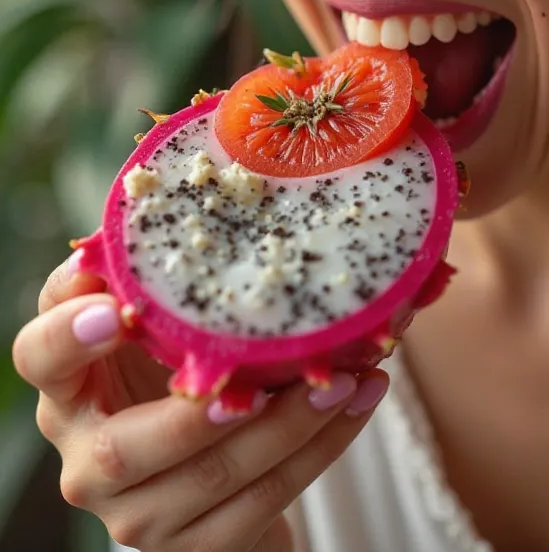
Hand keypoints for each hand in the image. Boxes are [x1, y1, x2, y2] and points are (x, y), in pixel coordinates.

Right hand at [12, 255, 387, 550]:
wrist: (208, 475)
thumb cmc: (175, 368)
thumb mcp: (158, 321)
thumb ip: (155, 269)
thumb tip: (180, 186)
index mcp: (68, 387)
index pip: (37, 357)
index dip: (69, 335)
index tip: (118, 309)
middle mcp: (87, 460)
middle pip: (128, 446)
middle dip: (205, 408)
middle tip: (268, 360)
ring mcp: (137, 517)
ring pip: (212, 476)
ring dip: (291, 423)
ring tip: (349, 372)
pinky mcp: (195, 549)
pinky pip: (263, 504)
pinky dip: (320, 450)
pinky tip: (358, 401)